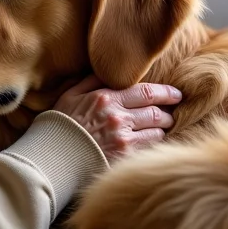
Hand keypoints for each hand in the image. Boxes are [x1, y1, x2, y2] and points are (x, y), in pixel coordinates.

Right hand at [53, 76, 181, 163]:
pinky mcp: (123, 159)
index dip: (166, 92)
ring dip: (162, 130)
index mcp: (106, 98)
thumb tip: (110, 70)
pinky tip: (150, 143)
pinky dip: (152, 145)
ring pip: (157, 132)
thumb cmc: (60, 124)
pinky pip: (148, 149)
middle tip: (171, 113)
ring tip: (161, 129)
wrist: (50, 156)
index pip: (147, 92)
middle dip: (167, 113)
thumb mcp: (70, 95)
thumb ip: (92, 81)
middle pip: (156, 113)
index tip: (176, 94)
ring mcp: (122, 140)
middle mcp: (117, 118)